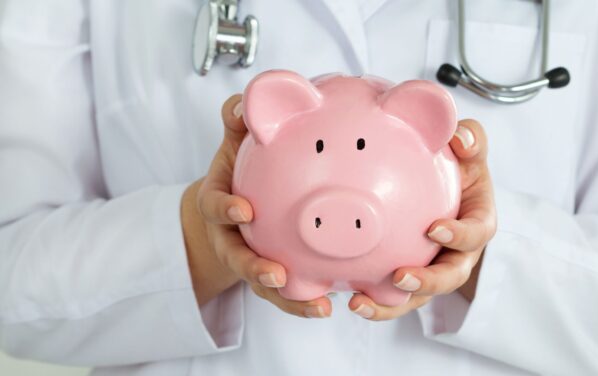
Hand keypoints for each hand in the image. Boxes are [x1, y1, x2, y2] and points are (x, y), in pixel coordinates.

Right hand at [181, 95, 331, 317]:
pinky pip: (288, 295)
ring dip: (288, 299)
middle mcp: (232, 239)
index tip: (244, 210)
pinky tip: (330, 307)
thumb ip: (237, 125)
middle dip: (254, 269)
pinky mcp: (272, 277)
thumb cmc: (238, 174)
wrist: (234, 209)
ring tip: (318, 306)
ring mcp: (251, 261)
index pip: (216, 208)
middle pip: (238, 259)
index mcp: (221, 205)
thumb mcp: (233, 146)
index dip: (226, 209)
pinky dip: (305, 304)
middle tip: (276, 275)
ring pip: (265, 285)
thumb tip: (241, 102)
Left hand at [348, 119, 495, 319]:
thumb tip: (460, 138)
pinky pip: (395, 296)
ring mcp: (435, 269)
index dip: (460, 235)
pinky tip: (349, 298)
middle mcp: (459, 253)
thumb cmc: (458, 167)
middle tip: (399, 276)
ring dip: (392, 304)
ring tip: (360, 303)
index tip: (434, 228)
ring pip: (419, 296)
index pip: (477, 233)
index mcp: (478, 222)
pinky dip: (375, 301)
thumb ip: (470, 139)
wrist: (444, 186)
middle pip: (451, 277)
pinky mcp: (411, 279)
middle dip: (428, 283)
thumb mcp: (469, 149)